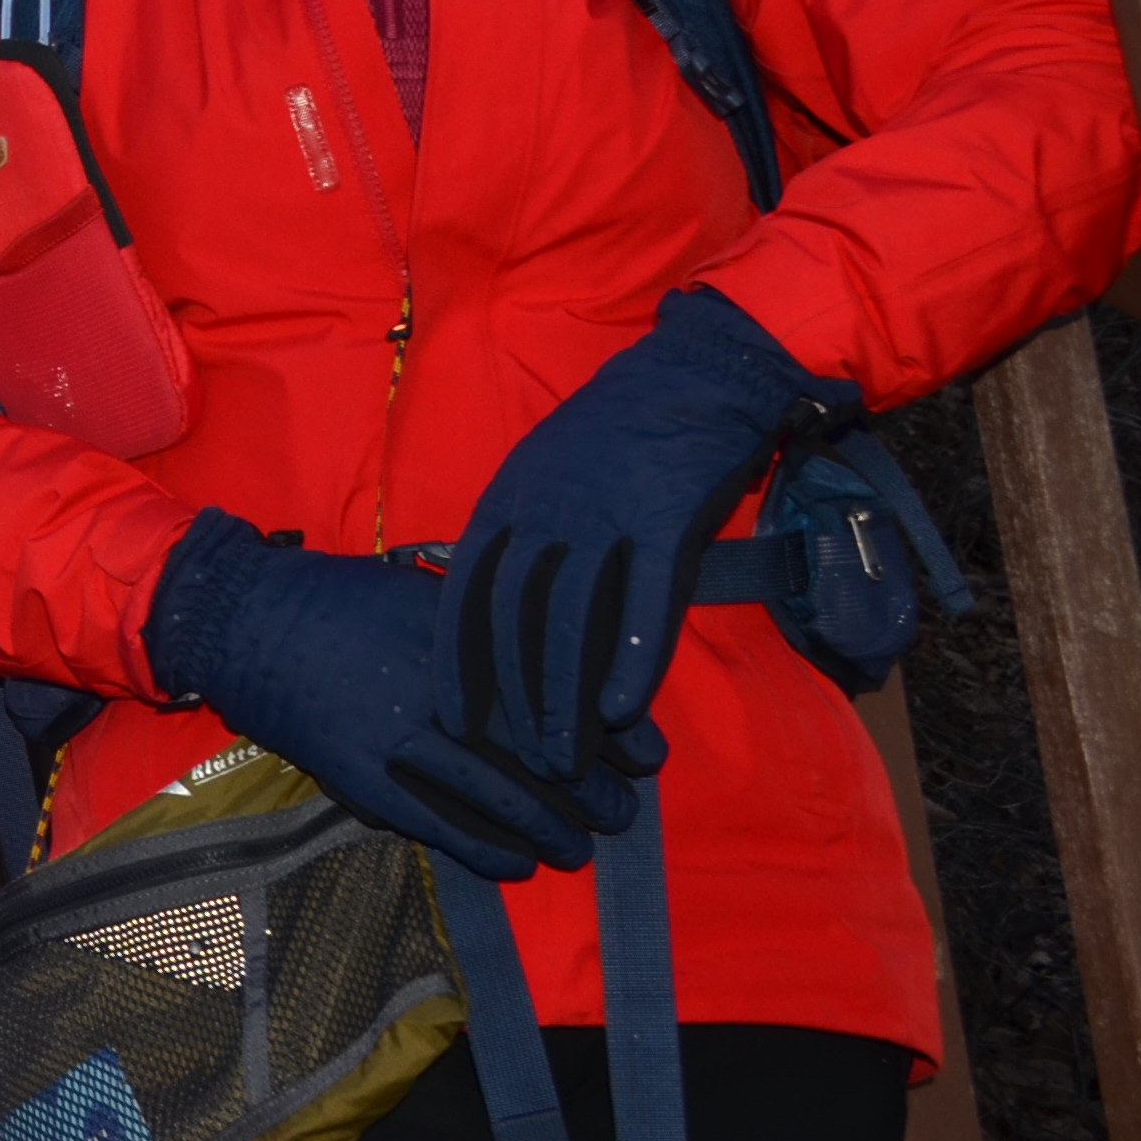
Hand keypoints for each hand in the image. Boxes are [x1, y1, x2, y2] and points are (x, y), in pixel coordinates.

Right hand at [141, 512, 618, 879]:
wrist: (242, 619)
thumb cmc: (339, 597)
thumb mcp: (423, 589)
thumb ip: (489, 627)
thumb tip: (564, 665)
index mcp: (461, 633)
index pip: (559, 692)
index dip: (611, 732)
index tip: (646, 757)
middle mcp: (437, 684)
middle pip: (537, 749)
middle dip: (591, 790)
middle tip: (622, 814)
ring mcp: (395, 732)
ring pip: (494, 793)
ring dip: (547, 829)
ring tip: (578, 849)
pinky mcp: (360, 772)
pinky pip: (435, 822)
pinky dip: (482, 848)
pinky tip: (514, 864)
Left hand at [444, 286, 854, 786]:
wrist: (690, 378)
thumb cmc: (615, 437)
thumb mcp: (543, 478)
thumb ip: (518, 539)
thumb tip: (493, 608)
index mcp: (508, 503)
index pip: (466, 596)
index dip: (458, 663)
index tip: (450, 721)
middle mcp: (543, 513)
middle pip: (513, 620)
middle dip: (511, 698)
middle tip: (514, 763)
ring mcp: (602, 516)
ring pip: (571, 619)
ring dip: (564, 695)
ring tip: (565, 757)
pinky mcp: (664, 519)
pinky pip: (644, 600)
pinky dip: (630, 657)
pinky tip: (622, 708)